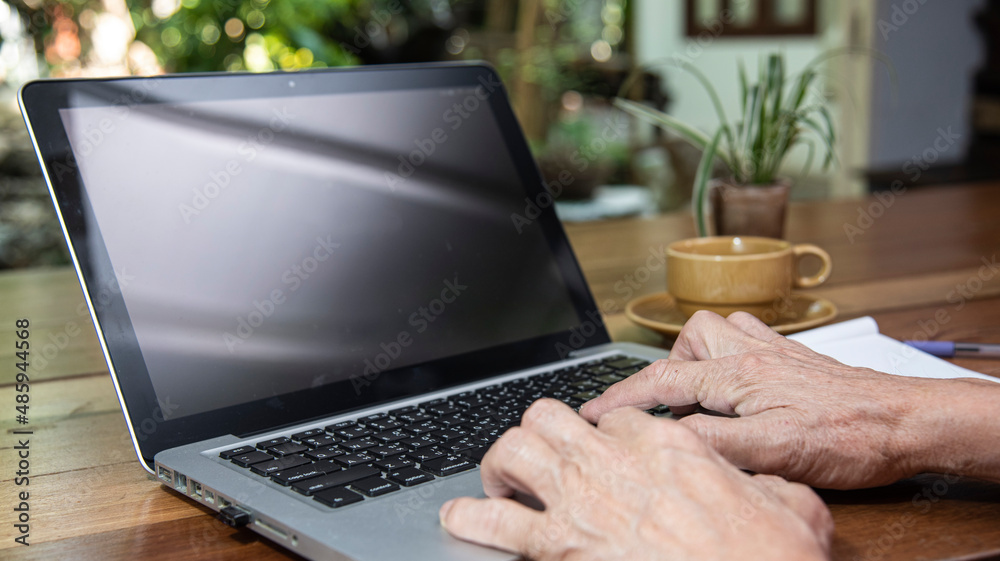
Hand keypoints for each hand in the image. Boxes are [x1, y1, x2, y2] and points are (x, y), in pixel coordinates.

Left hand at [440, 399, 831, 560]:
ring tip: (502, 479)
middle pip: (552, 414)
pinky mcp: (561, 548)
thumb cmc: (770, 558)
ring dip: (503, 461)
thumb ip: (768, 484)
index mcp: (671, 447)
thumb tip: (763, 485)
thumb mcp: (793, 506)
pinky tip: (459, 518)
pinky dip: (470, 518)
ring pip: (516, 448)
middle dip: (543, 431)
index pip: (621, 417)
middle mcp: (618, 462)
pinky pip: (496, 522)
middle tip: (544, 455)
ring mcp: (583, 501)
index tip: (608, 447)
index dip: (610, 431)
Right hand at [580, 311, 999, 488]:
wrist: (905, 421)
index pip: (661, 382)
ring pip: (718, 331)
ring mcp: (775, 353)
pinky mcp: (795, 360)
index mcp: (738, 375)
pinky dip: (732, 354)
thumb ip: (715, 439)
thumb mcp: (775, 450)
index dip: (619, 398)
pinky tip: (741, 382)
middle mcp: (752, 354)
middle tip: (671, 409)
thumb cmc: (849, 436)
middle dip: (667, 371)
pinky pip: (750, 337)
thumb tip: (666, 433)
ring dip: (700, 358)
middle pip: (688, 341)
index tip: (591, 412)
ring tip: (703, 396)